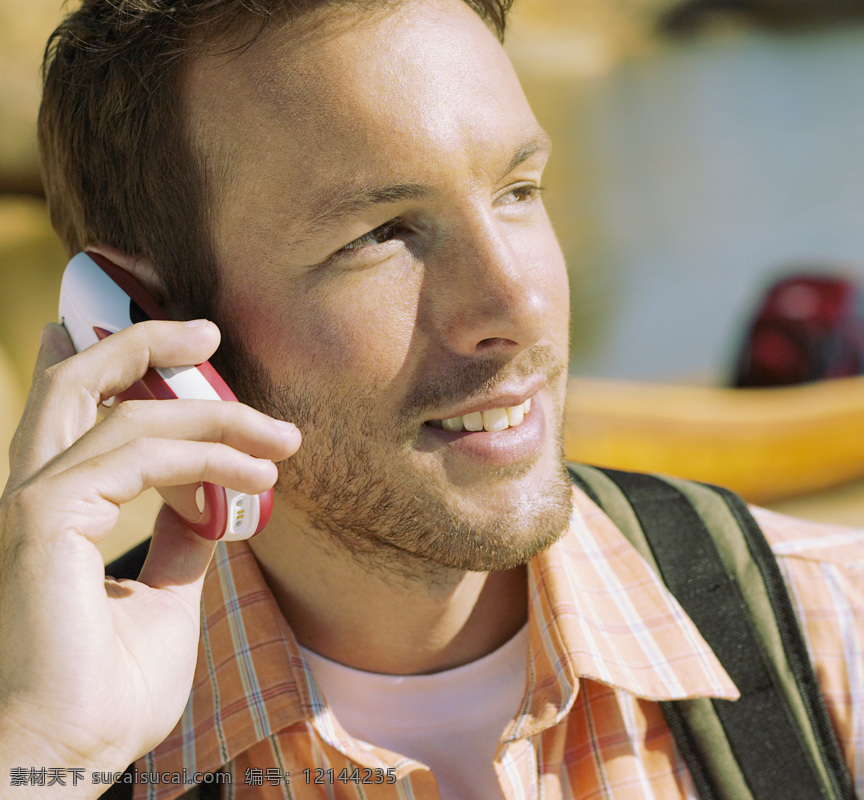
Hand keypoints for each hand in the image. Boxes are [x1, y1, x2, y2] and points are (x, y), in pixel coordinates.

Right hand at [0, 320, 299, 795]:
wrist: (68, 755)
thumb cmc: (106, 692)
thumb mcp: (164, 599)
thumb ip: (181, 541)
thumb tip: (215, 505)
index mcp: (52, 511)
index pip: (82, 415)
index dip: (130, 372)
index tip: (203, 360)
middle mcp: (33, 495)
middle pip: (74, 381)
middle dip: (143, 342)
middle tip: (211, 330)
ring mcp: (31, 504)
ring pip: (122, 410)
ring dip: (214, 412)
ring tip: (281, 436)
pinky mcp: (42, 519)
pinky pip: (140, 454)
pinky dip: (208, 454)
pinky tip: (258, 473)